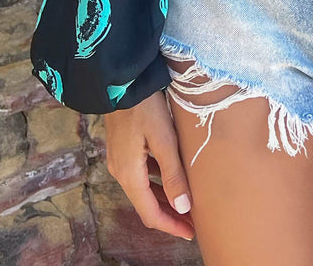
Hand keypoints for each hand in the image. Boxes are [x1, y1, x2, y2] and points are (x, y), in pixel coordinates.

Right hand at [104, 89, 194, 241]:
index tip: (191, 233)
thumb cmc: (145, 106)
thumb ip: (173, 174)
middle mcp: (121, 172)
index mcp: (129, 174)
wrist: (121, 79)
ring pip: (143, 190)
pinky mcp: (123, 149)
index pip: (150, 213)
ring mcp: (120, 160)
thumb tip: (183, 208)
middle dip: (169, 215)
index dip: (171, 226)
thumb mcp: (164, 139)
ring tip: (186, 203)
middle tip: (193, 221)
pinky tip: (172, 179)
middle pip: (146, 204)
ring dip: (164, 200)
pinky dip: (157, 184)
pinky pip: (141, 176)